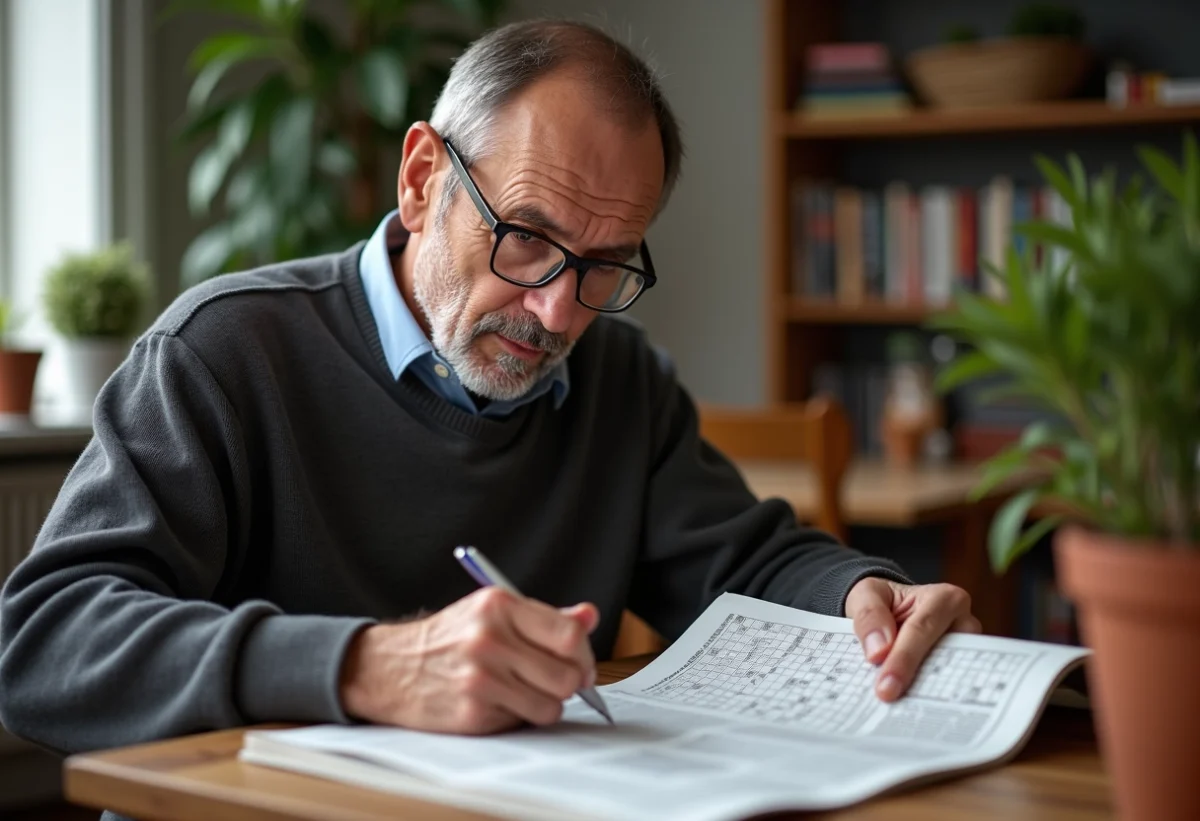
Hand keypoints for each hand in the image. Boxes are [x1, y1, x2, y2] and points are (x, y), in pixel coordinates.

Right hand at [339, 587, 598, 733]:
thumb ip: (545, 618)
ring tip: (525, 691)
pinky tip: (499, 701)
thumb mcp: (493, 612)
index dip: (584, 653)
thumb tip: (589, 616)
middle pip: (567, 674)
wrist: (390, 667)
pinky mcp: (473, 711)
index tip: (580, 662)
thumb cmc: (449, 638)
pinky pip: (523, 721)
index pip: (569, 634)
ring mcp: (480, 678)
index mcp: (499, 605)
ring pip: (551, 705)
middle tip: (556, 681)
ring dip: (546, 703)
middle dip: (570, 683)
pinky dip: (519, 715)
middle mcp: (489, 639)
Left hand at [845, 578, 980, 701]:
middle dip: (917, 683)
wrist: (887, 611)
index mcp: (944, 599)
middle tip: (891, 704)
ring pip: (952, 679)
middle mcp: (964, 625)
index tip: (885, 687)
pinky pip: (947, 689)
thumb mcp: (866, 594)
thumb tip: (878, 650)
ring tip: (900, 714)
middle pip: (944, 658)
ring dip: (924, 696)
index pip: (922, 630)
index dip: (903, 659)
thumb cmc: (882, 600)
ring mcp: (967, 652)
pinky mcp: (962, 671)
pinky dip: (926, 700)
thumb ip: (869, 614)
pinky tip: (907, 713)